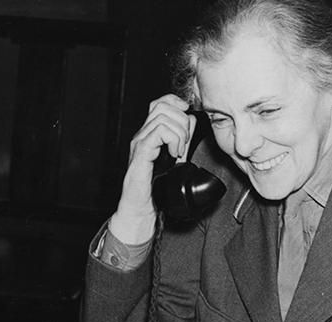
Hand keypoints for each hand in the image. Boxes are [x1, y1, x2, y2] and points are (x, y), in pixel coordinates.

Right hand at [111, 94, 195, 242]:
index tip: (188, 114)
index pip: (160, 103)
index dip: (176, 103)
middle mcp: (142, 135)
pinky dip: (172, 140)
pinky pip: (158, 133)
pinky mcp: (141, 153)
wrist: (142, 208)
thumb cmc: (155, 188)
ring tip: (179, 151)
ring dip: (179, 133)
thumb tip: (191, 119)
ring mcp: (140, 143)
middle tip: (185, 142)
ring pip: (163, 118)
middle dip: (181, 121)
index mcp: (150, 134)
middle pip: (162, 106)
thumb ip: (182, 138)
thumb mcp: (175, 158)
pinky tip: (174, 154)